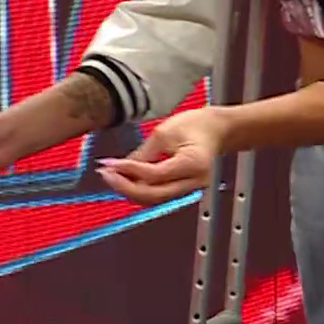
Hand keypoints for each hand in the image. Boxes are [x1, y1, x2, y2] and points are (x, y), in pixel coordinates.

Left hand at [97, 107, 230, 204]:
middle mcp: (195, 182)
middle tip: (106, 174)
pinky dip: (142, 190)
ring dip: (131, 191)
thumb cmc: (196, 125)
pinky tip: (127, 180)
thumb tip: (120, 167)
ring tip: (112, 177)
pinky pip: (160, 195)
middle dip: (126, 187)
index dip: (129, 171)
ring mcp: (192, 189)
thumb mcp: (165, 132)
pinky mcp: (185, 189)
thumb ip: (143, 153)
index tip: (109, 164)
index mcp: (193, 164)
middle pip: (154, 195)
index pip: (155, 175)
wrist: (218, 129)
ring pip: (155, 199)